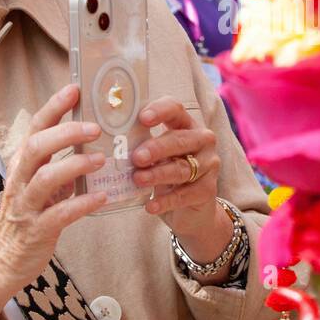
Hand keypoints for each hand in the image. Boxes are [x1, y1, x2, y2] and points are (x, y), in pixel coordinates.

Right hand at [0, 84, 107, 295]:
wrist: (2, 263)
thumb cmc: (27, 219)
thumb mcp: (38, 186)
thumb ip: (57, 166)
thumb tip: (88, 143)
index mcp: (22, 166)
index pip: (35, 128)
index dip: (53, 107)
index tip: (74, 88)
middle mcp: (20, 181)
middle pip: (36, 147)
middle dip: (65, 132)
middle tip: (95, 126)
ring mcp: (26, 207)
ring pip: (46, 178)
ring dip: (76, 165)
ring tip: (102, 160)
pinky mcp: (36, 231)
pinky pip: (60, 214)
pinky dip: (82, 203)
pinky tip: (102, 197)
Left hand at [130, 97, 220, 238]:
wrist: (190, 209)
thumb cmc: (167, 173)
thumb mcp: (156, 157)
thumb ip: (141, 146)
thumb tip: (111, 143)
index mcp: (187, 125)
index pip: (176, 110)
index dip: (160, 111)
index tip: (142, 118)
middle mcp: (202, 141)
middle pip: (180, 140)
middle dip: (157, 148)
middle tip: (137, 157)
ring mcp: (209, 165)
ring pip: (182, 168)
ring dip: (158, 174)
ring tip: (138, 180)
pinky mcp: (208, 190)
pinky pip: (185, 194)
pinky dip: (166, 201)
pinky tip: (151, 206)